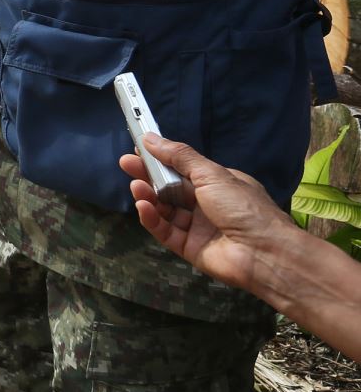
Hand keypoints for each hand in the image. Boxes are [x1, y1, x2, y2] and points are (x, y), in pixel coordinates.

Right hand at [119, 134, 294, 296]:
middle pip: (170, 188)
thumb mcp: (212, 174)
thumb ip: (179, 157)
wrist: (265, 253)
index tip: (139, 148)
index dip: (161, 159)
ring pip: (165, 208)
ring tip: (136, 187)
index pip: (182, 169)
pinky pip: (165, 231)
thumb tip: (150, 137)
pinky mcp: (188, 248)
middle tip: (126, 164)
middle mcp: (206, 205)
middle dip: (148, 175)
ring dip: (149, 196)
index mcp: (217, 184)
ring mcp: (197, 227)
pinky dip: (152, 219)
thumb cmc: (243, 207)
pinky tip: (143, 207)